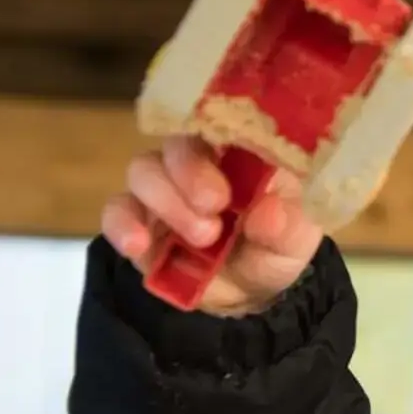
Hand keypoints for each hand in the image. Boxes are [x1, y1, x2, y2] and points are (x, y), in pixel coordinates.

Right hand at [101, 135, 320, 315]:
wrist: (248, 292)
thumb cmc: (275, 245)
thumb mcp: (296, 241)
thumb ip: (287, 227)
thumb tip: (269, 214)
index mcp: (240, 149)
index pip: (223, 121)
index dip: (221, 136)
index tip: (236, 170)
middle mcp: (196, 160)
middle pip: (177, 143)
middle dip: (190, 173)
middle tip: (215, 207)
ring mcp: (162, 187)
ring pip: (143, 171)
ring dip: (167, 202)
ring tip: (201, 239)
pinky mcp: (136, 220)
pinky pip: (116, 211)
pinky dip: (122, 225)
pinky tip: (138, 244)